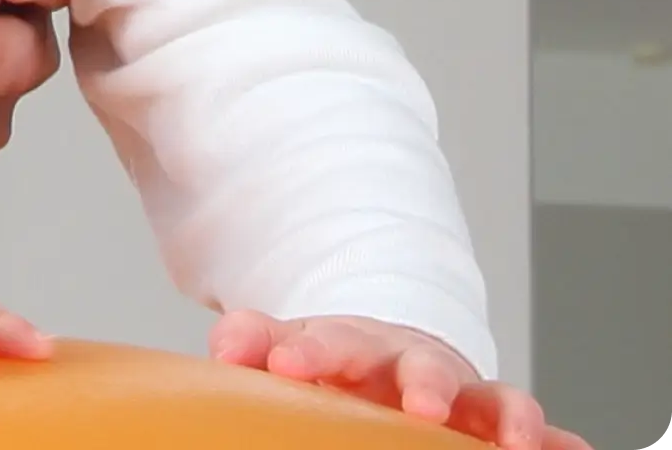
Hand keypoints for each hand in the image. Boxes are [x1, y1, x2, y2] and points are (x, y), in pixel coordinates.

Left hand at [211, 312, 593, 449]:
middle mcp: (414, 365)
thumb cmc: (336, 361)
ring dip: (505, 417)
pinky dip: (556, 440)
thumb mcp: (292, 347)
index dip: (308, 351)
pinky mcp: (497, 418)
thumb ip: (256, 341)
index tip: (285, 365)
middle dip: (424, 383)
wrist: (388, 353)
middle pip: (421, 365)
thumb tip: (223, 347)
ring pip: (494, 397)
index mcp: (355, 345)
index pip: (331, 340)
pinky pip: (538, 429)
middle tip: (419, 404)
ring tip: (511, 442)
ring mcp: (463, 392)